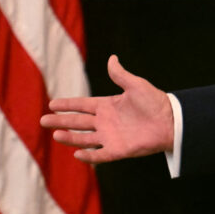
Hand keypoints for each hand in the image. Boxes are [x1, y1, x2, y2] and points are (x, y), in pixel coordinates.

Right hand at [40, 55, 173, 162]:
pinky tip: (76, 154)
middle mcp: (106, 122)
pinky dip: (89, 156)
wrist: (172, 121)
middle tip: (43, 120)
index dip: (67, 105)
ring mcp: (111, 137)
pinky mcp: (119, 150)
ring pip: (85, 138)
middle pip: (78, 122)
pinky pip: (100, 155)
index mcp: (108, 105)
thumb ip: (120, 75)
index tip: (51, 103)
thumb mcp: (136, 85)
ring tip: (56, 134)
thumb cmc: (155, 102)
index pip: (82, 105)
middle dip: (60, 121)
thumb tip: (112, 57)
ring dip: (70, 138)